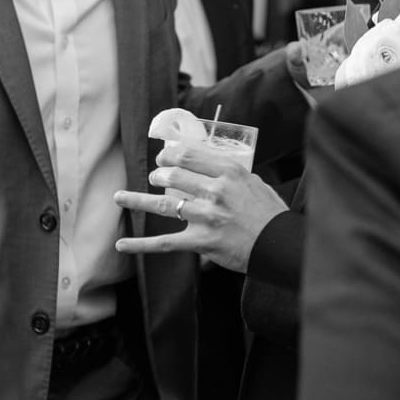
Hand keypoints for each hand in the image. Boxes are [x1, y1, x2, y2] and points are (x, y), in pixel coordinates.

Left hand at [114, 151, 287, 273]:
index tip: (163, 156)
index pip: (189, 156)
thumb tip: (206, 166)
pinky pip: (165, 242)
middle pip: (174, 176)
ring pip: (164, 205)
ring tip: (121, 197)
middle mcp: (215, 191)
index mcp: (229, 172)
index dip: (170, 154)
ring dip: (138, 200)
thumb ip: (229, 174)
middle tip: (154, 177)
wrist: (279, 244)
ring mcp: (206, 216)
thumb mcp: (254, 182)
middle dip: (158, 174)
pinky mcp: (201, 241)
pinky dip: (140, 244)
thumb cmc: (269, 213)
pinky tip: (122, 244)